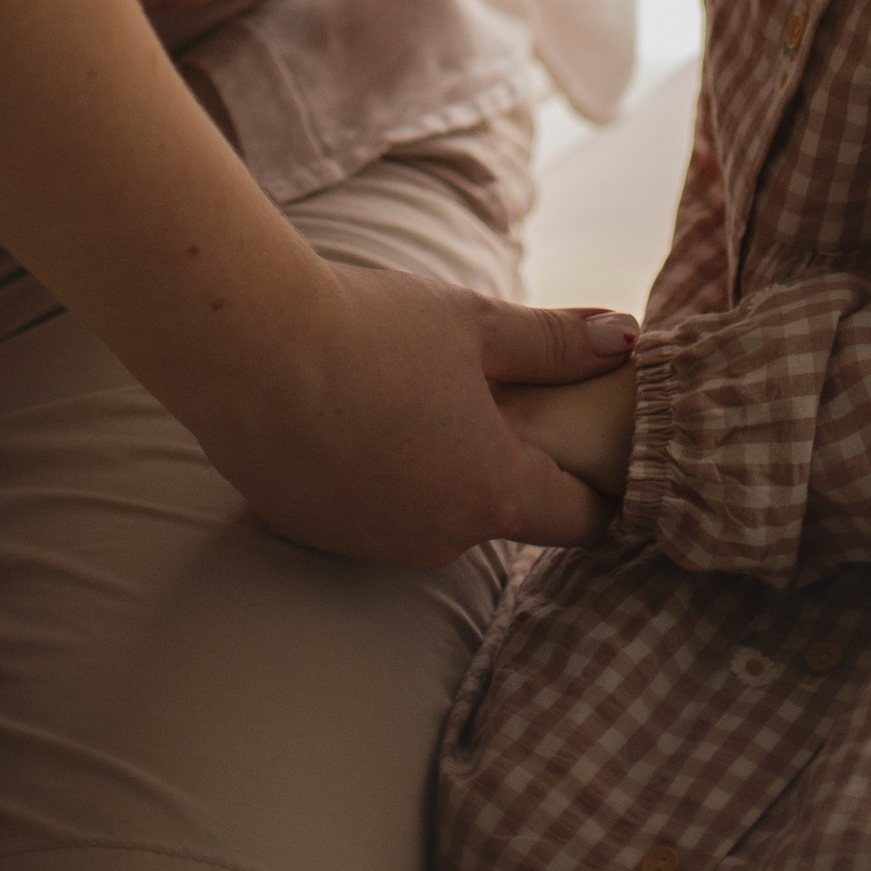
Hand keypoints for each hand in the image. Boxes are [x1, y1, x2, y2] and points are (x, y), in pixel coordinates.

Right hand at [218, 275, 636, 562]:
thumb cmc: (369, 329)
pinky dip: (373, 475)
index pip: (580, 519)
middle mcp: (437, 539)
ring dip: (435, 468)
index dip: (601, 487)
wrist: (244, 347)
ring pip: (430, 511)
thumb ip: (555, 343)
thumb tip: (626, 339)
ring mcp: (371, 545)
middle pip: (499, 510)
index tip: (601, 451)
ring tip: (406, 391)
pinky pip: (368, 512)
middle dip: (503, 459)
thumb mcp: (475, 325)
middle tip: (486, 391)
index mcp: (492, 492)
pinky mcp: (313, 534)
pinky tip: (347, 414)